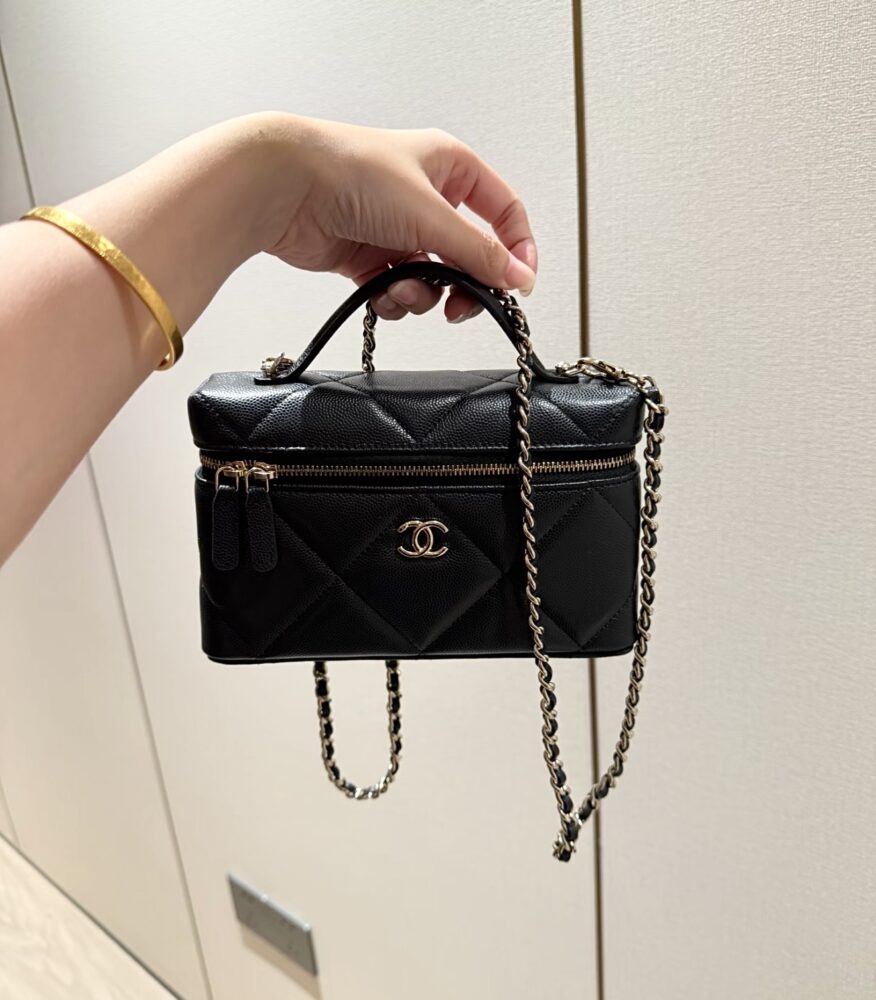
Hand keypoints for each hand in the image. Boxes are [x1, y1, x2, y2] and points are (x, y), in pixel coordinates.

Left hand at [253, 113, 537, 322]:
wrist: (284, 188)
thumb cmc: (350, 173)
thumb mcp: (430, 214)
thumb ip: (479, 253)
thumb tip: (519, 276)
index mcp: (450, 168)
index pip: (503, 212)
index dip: (516, 249)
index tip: (517, 286)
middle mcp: (427, 198)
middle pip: (469, 256)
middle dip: (465, 286)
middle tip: (462, 307)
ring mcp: (397, 230)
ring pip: (434, 279)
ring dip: (423, 295)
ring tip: (402, 289)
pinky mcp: (370, 257)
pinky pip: (400, 290)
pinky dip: (394, 299)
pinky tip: (381, 292)